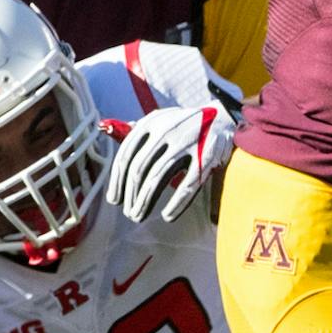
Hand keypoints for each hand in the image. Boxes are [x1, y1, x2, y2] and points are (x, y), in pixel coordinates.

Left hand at [106, 103, 234, 222]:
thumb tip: (107, 131)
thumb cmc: (186, 124)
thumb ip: (138, 130)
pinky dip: (176, 204)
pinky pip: (188, 185)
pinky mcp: (208, 155)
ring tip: (139, 216)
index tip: (114, 199)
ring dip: (145, 201)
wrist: (224, 116)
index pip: (126, 154)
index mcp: (152, 122)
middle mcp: (167, 131)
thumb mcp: (161, 120)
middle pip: (139, 168)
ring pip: (158, 177)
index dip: (117, 180)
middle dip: (130, 194)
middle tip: (128, 213)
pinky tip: (168, 216)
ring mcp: (188, 142)